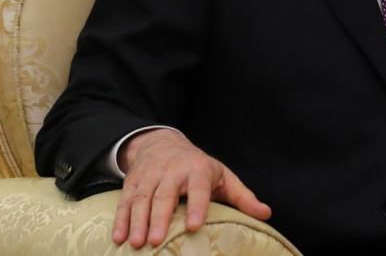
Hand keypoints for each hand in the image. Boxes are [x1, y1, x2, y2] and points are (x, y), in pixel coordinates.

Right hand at [112, 128, 271, 246]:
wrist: (161, 142)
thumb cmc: (198, 166)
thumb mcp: (222, 176)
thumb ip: (243, 197)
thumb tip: (266, 214)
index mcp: (198, 169)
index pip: (198, 187)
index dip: (196, 205)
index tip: (193, 225)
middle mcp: (172, 170)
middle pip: (165, 195)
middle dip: (159, 218)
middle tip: (156, 241)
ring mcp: (150, 175)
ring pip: (142, 198)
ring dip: (137, 220)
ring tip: (137, 243)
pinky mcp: (133, 181)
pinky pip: (125, 200)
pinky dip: (121, 218)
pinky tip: (119, 237)